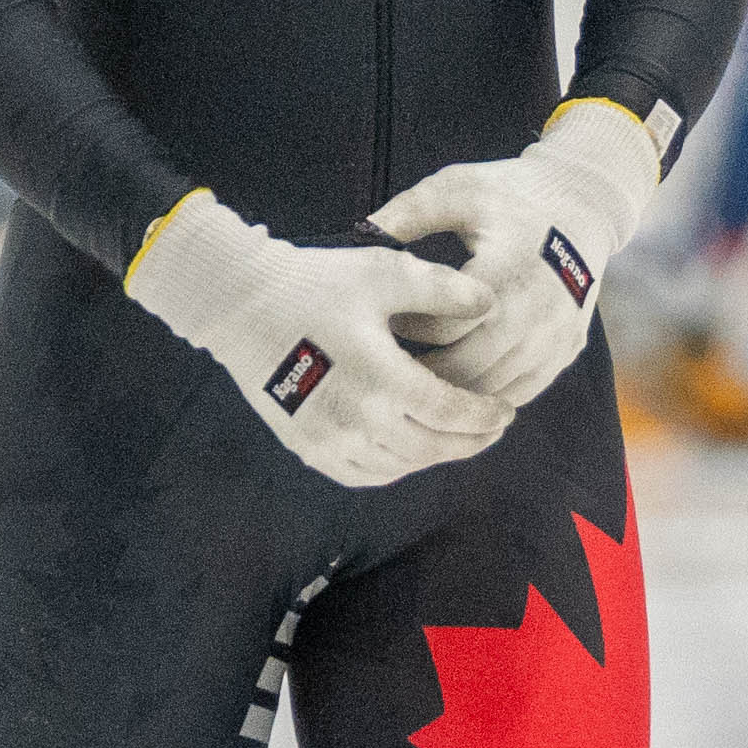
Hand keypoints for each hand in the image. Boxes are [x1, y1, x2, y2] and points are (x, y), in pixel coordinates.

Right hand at [123, 189, 510, 488]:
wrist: (239, 305)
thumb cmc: (316, 282)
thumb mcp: (386, 273)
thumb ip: (444, 290)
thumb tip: (492, 303)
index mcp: (381, 378)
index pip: (450, 413)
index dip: (485, 416)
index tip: (508, 411)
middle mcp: (355, 420)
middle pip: (429, 447)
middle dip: (469, 442)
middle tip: (495, 429)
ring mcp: (326, 439)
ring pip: (398, 466)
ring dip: (433, 456)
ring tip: (457, 438)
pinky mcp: (305, 446)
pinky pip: (361, 473)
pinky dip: (393, 467)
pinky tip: (409, 449)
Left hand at [366, 98, 663, 408]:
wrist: (585, 205)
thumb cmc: (512, 194)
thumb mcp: (459, 188)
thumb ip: (407, 214)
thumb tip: (356, 238)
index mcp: (507, 270)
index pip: (442, 326)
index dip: (404, 330)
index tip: (381, 325)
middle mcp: (538, 310)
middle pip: (465, 369)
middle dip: (421, 374)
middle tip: (386, 369)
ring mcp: (556, 336)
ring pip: (491, 390)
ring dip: (452, 391)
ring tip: (416, 378)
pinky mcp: (567, 350)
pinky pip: (518, 392)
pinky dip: (484, 394)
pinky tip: (456, 381)